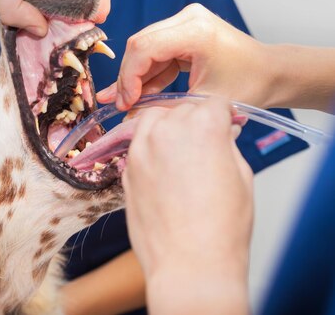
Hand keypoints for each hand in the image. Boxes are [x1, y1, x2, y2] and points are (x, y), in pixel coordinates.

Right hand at [97, 3, 270, 109]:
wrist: (271, 72)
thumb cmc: (248, 85)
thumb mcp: (203, 101)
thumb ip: (163, 106)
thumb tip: (129, 117)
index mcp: (196, 31)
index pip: (144, 48)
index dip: (129, 77)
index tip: (127, 104)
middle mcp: (188, 18)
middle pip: (140, 45)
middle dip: (128, 78)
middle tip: (122, 105)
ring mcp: (185, 21)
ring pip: (144, 49)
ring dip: (136, 77)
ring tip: (127, 102)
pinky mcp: (184, 30)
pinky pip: (156, 51)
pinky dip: (149, 74)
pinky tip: (139, 93)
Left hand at [122, 98, 252, 314]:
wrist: (189, 265)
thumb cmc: (220, 229)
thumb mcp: (241, 177)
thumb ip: (227, 145)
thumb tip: (221, 134)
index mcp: (203, 127)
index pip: (214, 102)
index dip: (223, 114)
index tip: (225, 124)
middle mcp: (167, 130)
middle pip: (182, 108)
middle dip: (195, 120)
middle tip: (205, 142)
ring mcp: (142, 148)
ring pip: (153, 119)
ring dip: (167, 127)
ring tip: (181, 150)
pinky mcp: (127, 168)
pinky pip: (137, 143)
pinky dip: (149, 146)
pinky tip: (163, 167)